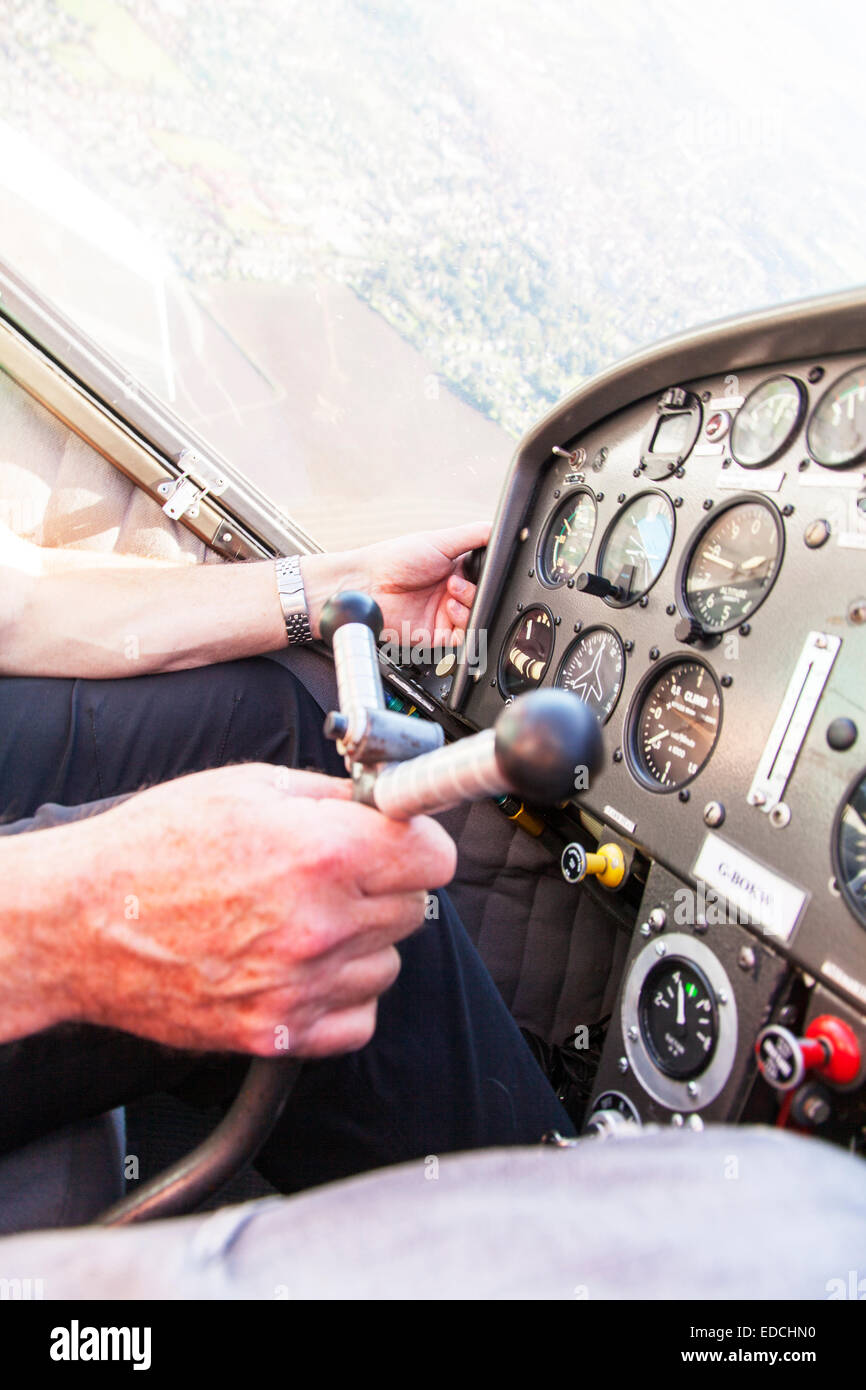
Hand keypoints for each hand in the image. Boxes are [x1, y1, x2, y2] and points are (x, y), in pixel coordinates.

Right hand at [62, 764, 455, 1057]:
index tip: (405, 840)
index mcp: (320, 854)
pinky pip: (359, 1018)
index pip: (434, 857)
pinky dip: (342, 993)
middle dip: (386, 882)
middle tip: (338, 871)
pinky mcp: (278, 1031)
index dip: (420, 841)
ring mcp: (301, 986)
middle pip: (416, 907)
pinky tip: (302, 963)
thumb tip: (383, 801)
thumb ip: (331, 795)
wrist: (80, 922)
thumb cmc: (149, 850)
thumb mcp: (247, 786)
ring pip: (389, 962)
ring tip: (305, 916)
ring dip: (363, 939)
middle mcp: (320, 924)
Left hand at [302, 522, 490, 649]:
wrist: (369, 585)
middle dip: (476, 590)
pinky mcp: (438, 634)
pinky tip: (449, 609)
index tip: (488, 569)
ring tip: (450, 592)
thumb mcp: (441, 540)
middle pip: (484, 597)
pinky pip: (464, 637)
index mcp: (455, 568)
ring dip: (469, 603)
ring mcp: (445, 613)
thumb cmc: (395, 559)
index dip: (489, 574)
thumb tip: (501, 530)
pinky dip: (464, 623)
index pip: (486, 574)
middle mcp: (452, 592)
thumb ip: (475, 535)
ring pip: (477, 616)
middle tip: (457, 580)